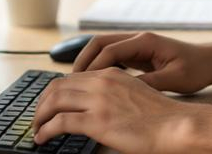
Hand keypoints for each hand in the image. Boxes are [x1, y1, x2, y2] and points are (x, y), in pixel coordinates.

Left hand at [32, 68, 199, 152]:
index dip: (55, 92)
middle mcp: (102, 82)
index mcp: (111, 74)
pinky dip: (45, 130)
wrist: (175, 125)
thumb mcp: (135, 93)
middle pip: (58, 86)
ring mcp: (98, 101)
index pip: (73, 77)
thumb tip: (97, 106)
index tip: (49, 105)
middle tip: (38, 118)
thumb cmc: (161, 115)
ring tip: (36, 129)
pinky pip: (59, 122)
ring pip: (54, 101)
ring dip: (39, 116)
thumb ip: (114, 94)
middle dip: (42, 103)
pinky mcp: (97, 121)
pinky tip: (42, 138)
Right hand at [72, 31, 211, 93]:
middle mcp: (138, 39)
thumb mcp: (174, 80)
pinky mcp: (138, 54)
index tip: (80, 84)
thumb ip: (149, 84)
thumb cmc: (196, 69)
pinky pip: (112, 57)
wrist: (210, 62)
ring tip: (77, 84)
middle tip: (70, 82)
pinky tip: (94, 84)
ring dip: (89, 64)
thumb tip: (124, 92)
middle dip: (82, 61)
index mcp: (145, 41)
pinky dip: (100, 68)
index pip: (109, 49)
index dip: (92, 67)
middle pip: (99, 43)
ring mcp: (137, 45)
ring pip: (103, 48)